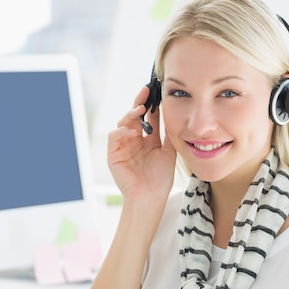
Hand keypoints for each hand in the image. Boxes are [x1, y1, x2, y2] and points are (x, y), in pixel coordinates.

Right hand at [107, 87, 176, 202]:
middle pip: (134, 116)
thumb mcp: (168, 153)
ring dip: (130, 114)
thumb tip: (175, 115)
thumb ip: (169, 135)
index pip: (148, 118)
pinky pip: (114, 136)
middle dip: (139, 102)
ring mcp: (123, 146)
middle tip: (146, 91)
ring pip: (123, 123)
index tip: (157, 92)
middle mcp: (134, 141)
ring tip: (140, 110)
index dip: (152, 104)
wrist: (151, 197)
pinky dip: (122, 131)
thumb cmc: (160, 179)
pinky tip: (133, 130)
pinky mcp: (114, 154)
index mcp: (148, 140)